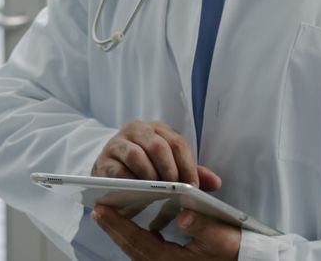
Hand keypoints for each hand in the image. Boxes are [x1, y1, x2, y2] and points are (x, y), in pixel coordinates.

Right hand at [92, 120, 221, 189]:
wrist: (110, 169)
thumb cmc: (146, 167)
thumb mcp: (170, 167)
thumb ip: (191, 172)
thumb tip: (216, 183)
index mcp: (158, 129)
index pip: (177, 143)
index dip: (187, 165)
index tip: (193, 186)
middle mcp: (138, 130)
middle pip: (158, 145)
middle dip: (170, 170)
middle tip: (176, 189)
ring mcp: (118, 143)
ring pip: (136, 154)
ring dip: (150, 176)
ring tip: (157, 191)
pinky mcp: (103, 160)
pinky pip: (118, 169)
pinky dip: (130, 182)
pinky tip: (137, 192)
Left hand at [92, 204, 240, 259]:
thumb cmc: (234, 250)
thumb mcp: (223, 237)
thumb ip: (203, 227)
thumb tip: (184, 216)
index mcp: (173, 259)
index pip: (139, 241)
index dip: (119, 226)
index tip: (102, 210)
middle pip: (132, 248)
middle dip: (113, 228)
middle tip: (97, 210)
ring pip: (136, 251)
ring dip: (121, 234)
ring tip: (107, 217)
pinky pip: (145, 251)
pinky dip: (134, 239)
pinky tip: (132, 229)